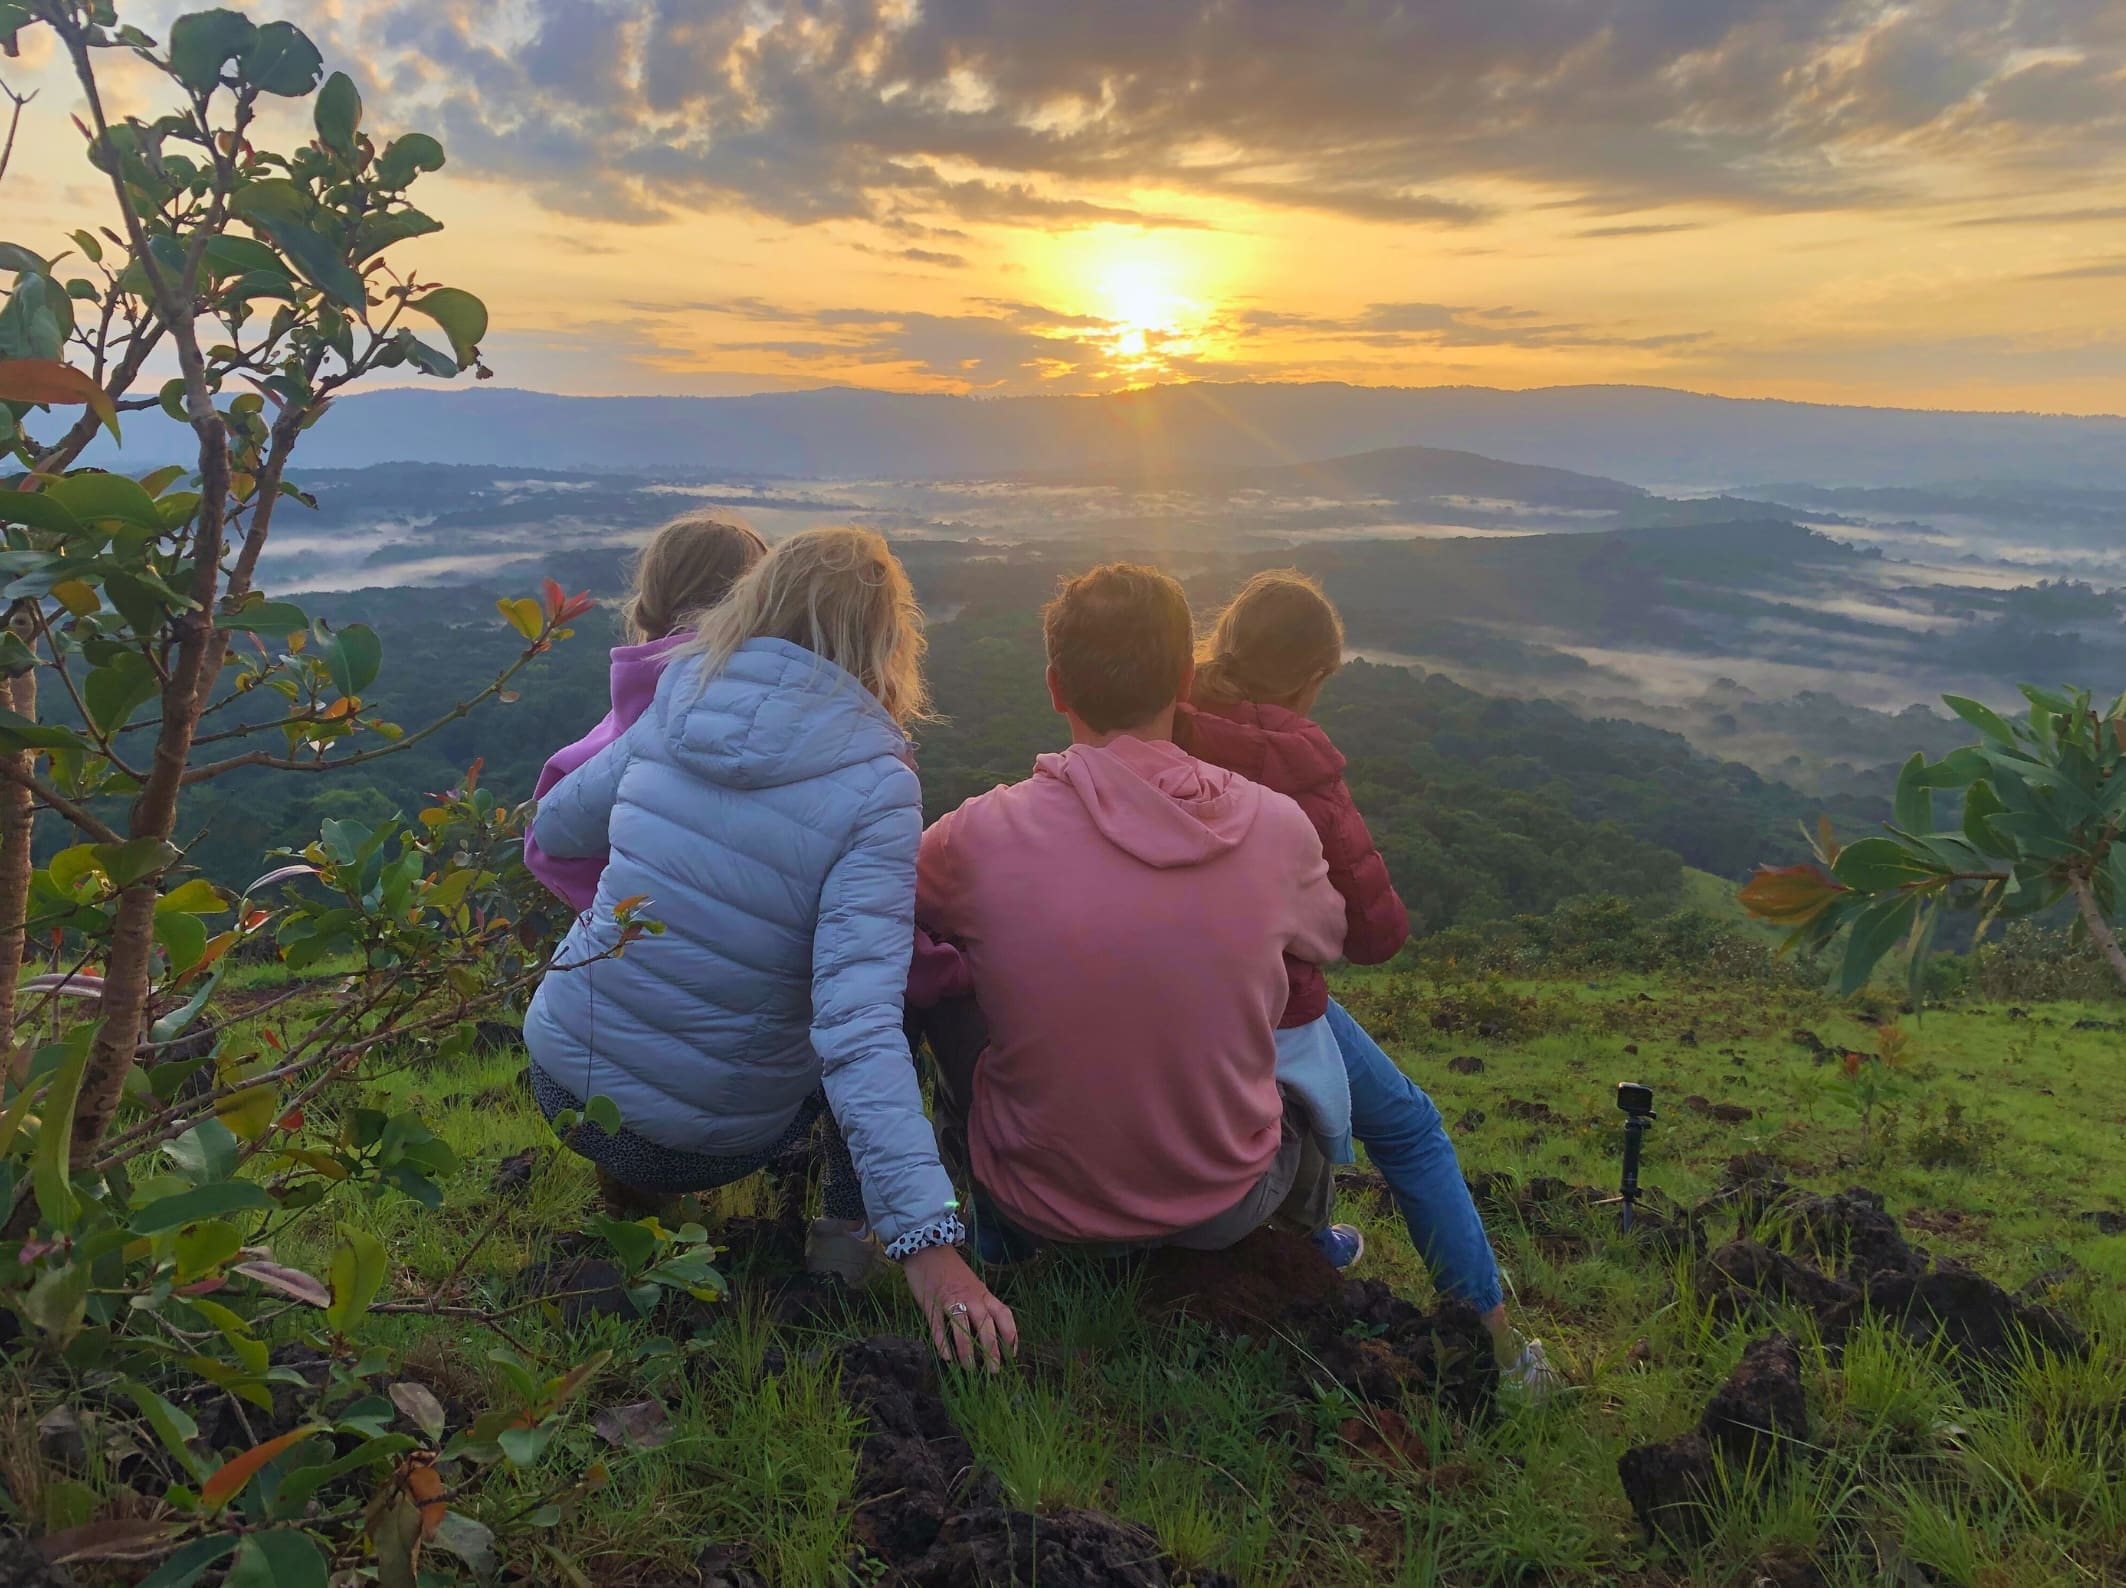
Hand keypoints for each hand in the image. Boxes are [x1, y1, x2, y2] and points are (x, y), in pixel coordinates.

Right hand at [902, 1244, 1017, 1371]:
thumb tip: (989, 1333)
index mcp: (983, 1294)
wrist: (928, 1248)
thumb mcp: (973, 1285)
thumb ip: (981, 1305)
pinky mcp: (932, 1304)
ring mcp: (951, 1301)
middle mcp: (971, 1298)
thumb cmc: (952, 1270)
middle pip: (986, 1325)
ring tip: (970, 1369)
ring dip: (967, 1350)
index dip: (1011, 1335)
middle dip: (991, 1350)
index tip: (1013, 1355)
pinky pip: (939, 1326)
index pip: (1004, 1315)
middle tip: (994, 1371)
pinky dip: (943, 1343)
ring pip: (963, 1328)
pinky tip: (947, 1357)